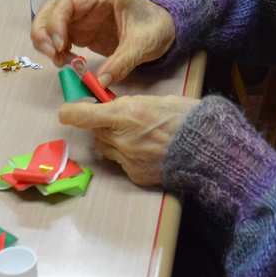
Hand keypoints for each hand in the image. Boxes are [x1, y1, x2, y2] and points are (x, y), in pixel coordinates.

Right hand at [30, 0, 175, 86]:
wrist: (165, 29)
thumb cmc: (156, 28)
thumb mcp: (143, 45)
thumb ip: (122, 62)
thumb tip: (100, 82)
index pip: (67, 3)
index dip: (56, 24)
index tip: (59, 47)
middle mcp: (88, 1)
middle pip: (51, 9)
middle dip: (44, 32)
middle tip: (53, 56)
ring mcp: (83, 16)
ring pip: (50, 22)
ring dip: (46, 41)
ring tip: (60, 61)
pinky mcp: (82, 30)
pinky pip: (59, 37)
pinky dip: (56, 49)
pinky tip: (66, 62)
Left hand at [60, 95, 200, 185]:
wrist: (206, 147)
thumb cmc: (185, 117)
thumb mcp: (154, 100)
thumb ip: (128, 106)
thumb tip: (111, 108)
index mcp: (125, 114)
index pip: (81, 116)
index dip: (71, 112)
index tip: (69, 111)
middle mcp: (121, 139)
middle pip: (94, 133)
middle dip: (102, 127)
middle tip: (121, 121)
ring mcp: (127, 160)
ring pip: (106, 150)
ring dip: (114, 143)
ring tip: (139, 137)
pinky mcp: (135, 175)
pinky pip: (122, 164)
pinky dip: (130, 157)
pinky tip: (149, 152)